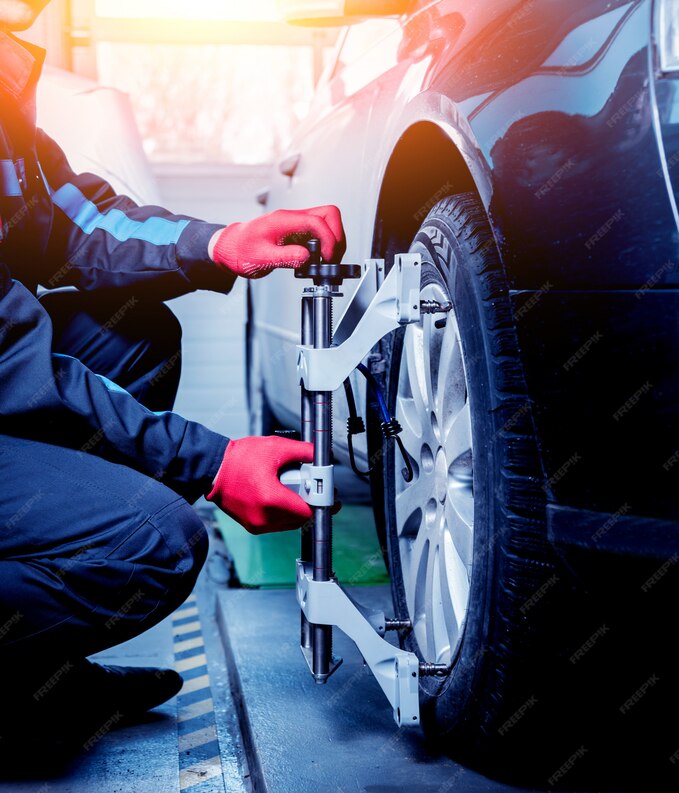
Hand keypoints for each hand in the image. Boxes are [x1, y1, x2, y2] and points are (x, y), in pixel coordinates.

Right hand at [206, 436, 313, 533]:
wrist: (213, 470)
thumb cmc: (239, 459)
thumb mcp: (275, 447)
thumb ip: (303, 451)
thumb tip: (321, 456)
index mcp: (271, 500)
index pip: (308, 511)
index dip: (319, 500)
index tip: (324, 492)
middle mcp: (264, 518)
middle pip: (300, 517)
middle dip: (307, 501)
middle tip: (306, 484)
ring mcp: (257, 525)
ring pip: (290, 521)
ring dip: (295, 507)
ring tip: (288, 487)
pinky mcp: (252, 526)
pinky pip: (277, 522)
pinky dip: (282, 510)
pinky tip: (277, 493)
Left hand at [209, 206, 345, 278]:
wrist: (231, 248)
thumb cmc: (241, 250)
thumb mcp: (261, 258)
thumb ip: (285, 257)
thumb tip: (306, 257)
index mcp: (284, 220)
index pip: (317, 221)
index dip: (328, 239)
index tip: (328, 258)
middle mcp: (293, 218)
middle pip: (329, 214)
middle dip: (337, 236)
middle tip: (332, 258)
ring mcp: (297, 225)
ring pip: (327, 223)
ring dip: (333, 242)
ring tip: (326, 262)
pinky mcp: (299, 233)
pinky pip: (320, 234)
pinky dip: (326, 247)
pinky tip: (318, 262)